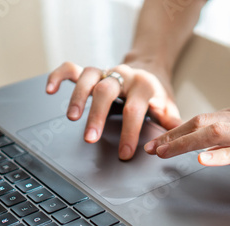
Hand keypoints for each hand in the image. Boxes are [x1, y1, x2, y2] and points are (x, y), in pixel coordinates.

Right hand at [45, 60, 181, 159]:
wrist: (150, 68)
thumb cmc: (157, 94)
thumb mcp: (169, 108)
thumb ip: (172, 125)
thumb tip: (178, 145)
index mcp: (144, 86)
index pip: (135, 110)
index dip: (129, 132)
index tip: (124, 152)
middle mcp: (123, 76)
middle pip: (106, 92)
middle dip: (97, 116)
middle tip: (90, 138)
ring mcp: (106, 71)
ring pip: (88, 77)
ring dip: (77, 97)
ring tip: (71, 118)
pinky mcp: (93, 71)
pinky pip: (71, 68)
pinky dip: (59, 75)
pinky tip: (51, 90)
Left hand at [144, 98, 229, 181]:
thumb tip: (212, 147)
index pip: (206, 117)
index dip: (179, 130)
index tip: (161, 141)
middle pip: (204, 121)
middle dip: (174, 135)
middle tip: (152, 148)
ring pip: (217, 132)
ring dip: (186, 143)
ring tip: (164, 152)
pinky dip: (222, 155)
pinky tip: (203, 160)